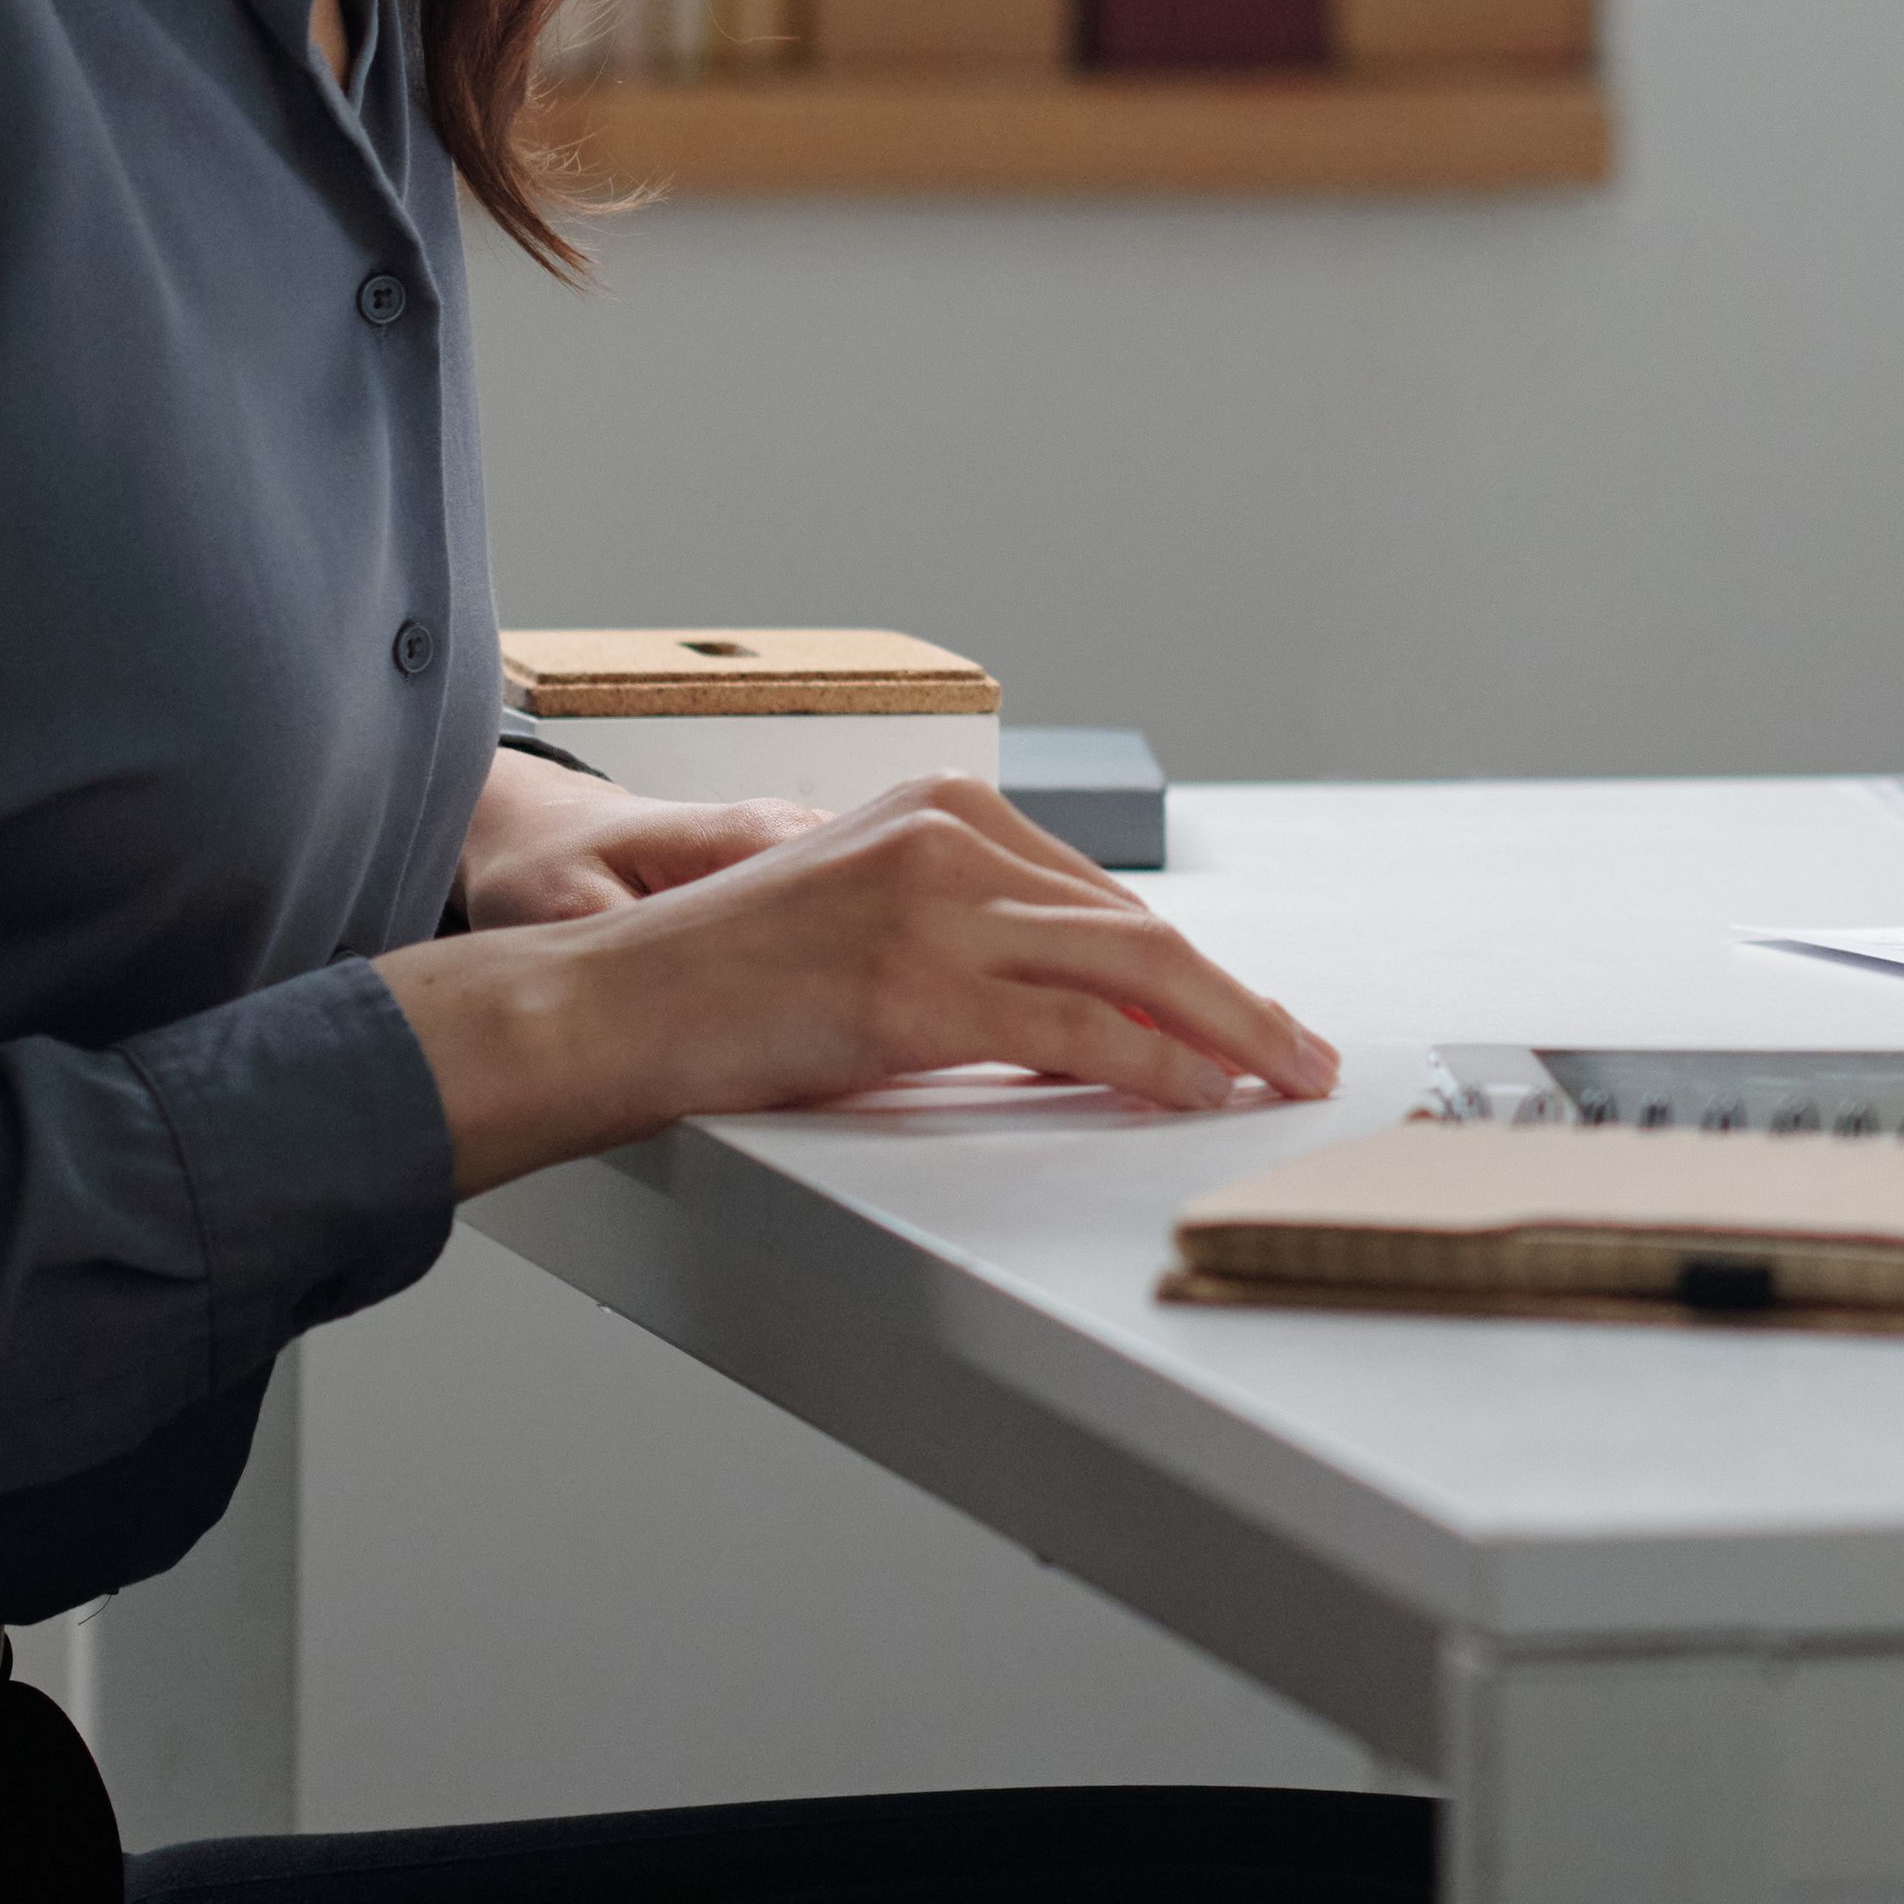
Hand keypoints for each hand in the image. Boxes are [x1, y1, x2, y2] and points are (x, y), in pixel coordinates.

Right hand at [381, 776, 1337, 1191]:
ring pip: (1132, 968)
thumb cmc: (722, 986)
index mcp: (941, 810)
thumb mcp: (868, 937)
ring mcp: (935, 906)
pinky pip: (1079, 1029)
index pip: (1099, 896)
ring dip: (1228, 1031)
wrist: (603, 1000)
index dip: (1183, 966)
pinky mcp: (918, 985)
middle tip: (1299, 1048)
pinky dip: (1160, 1065)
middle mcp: (949, 838)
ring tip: (1282, 1077)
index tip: (1238, 1010)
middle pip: (1135, 924)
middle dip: (1233, 995)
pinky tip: (1204, 1093)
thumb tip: (1083, 1023)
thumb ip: (972, 955)